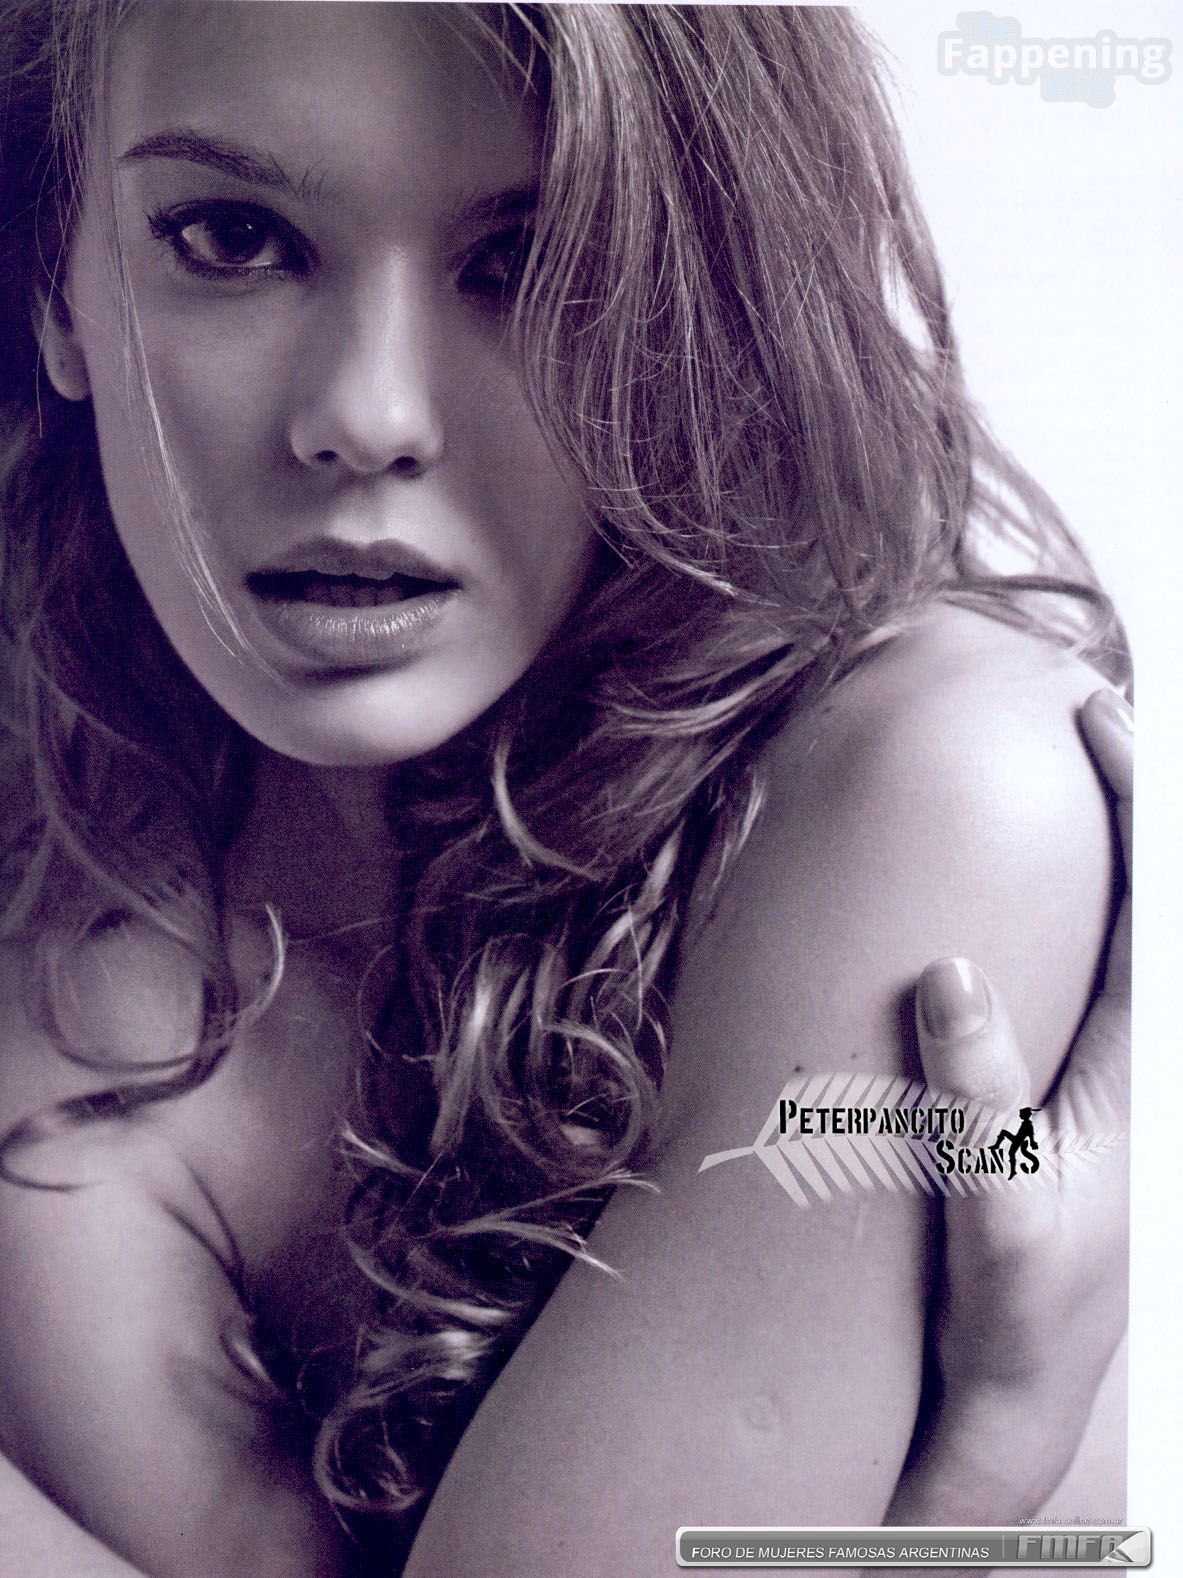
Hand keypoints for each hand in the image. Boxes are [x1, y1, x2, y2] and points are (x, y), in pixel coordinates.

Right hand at [887, 687, 1130, 1526]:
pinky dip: (1065, 902)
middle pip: (1150, 893)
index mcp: (1146, 1063)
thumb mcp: (999, 1208)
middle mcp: (1141, 1052)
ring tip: (1057, 769)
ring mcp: (1109, 1067)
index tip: (1094, 715)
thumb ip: (977, 1096)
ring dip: (1102, 840)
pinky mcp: (1070, 1086)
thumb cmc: (1015, 1307)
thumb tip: (945, 969)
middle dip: (1129, 795)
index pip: (1157, 898)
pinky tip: (1009, 888)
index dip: (1137, 798)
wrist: (1016, 1387)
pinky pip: (1083, 965)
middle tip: (1079, 706)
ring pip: (1121, 923)